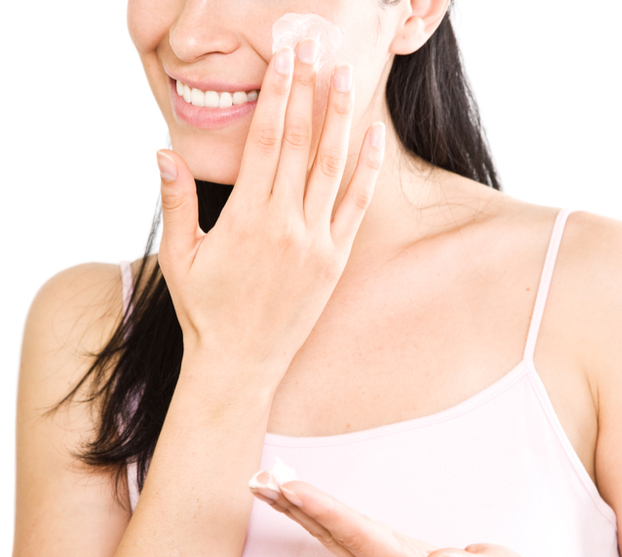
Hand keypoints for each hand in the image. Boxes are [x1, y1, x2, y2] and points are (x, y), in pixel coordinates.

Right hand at [155, 39, 384, 377]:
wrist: (241, 361)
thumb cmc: (206, 310)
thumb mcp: (180, 256)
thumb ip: (176, 201)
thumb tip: (164, 151)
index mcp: (245, 217)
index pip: (264, 139)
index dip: (277, 93)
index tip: (285, 58)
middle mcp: (284, 223)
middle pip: (299, 142)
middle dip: (308, 89)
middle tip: (315, 47)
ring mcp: (315, 242)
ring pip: (331, 166)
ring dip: (339, 117)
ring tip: (345, 75)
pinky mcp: (334, 261)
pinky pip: (356, 206)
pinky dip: (367, 170)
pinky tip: (373, 137)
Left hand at [250, 474, 542, 556]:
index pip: (356, 534)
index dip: (322, 509)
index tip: (290, 487)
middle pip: (330, 534)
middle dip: (294, 505)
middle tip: (259, 479)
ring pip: (328, 536)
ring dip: (296, 510)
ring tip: (267, 485)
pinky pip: (337, 537)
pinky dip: (313, 516)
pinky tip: (298, 504)